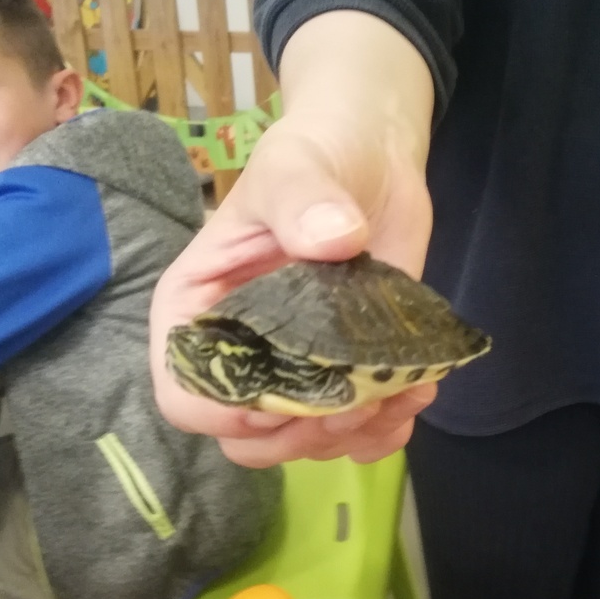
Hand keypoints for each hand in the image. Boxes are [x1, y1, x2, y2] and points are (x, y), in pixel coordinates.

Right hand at [149, 111, 435, 467]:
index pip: (184, 392)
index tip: (281, 399)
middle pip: (248, 437)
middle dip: (301, 435)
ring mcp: (299, 369)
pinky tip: (414, 394)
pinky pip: (358, 432)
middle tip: (354, 400)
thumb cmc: (314, 154)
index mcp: (200, 310)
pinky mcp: (351, 371)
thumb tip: (333, 238)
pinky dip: (386, 428)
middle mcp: (244, 351)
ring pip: (305, 444)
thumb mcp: (296, 165)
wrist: (372, 156)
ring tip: (397, 394)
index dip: (224, 411)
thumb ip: (303, 200)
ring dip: (353, 435)